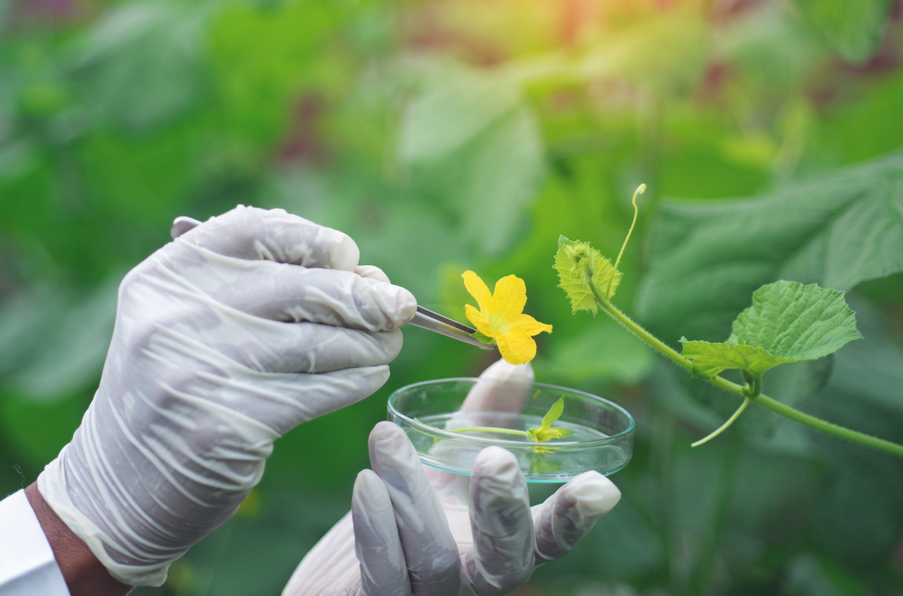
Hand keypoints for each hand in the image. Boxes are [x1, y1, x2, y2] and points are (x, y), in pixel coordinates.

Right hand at [36, 205, 416, 585]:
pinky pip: (319, 391)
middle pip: (301, 287)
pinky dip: (357, 380)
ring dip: (370, 342)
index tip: (349, 257)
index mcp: (164, 277)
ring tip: (388, 343)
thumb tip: (361, 272)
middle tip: (399, 305)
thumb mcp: (182, 323)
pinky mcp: (229, 426)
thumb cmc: (172, 393)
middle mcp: (176, 317)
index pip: (254, 228)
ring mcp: (199, 373)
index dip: (314, 238)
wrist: (115, 489)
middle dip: (364, 295)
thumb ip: (252, 288)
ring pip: (320, 342)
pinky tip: (370, 375)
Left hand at [284, 360, 621, 595]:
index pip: (549, 538)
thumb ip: (484, 418)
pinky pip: (384, 573)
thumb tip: (518, 363)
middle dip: (504, 508)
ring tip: (387, 437)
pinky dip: (376, 526)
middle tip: (498, 458)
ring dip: (413, 493)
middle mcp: (473, 576)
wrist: (337, 576)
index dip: (575, 517)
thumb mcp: (444, 463)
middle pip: (507, 560)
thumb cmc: (404, 514)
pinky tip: (366, 482)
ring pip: (435, 557)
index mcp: (496, 543)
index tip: (601, 485)